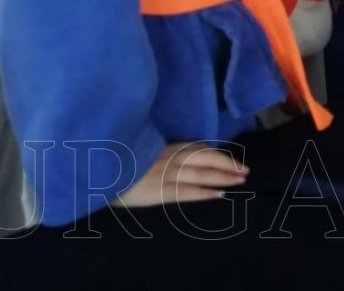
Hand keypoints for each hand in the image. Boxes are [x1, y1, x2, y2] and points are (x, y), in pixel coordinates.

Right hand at [115, 143, 247, 208]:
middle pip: (204, 158)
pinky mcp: (159, 191)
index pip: (195, 148)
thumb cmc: (116, 162)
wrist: (98, 169)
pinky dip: (204, 193)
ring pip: (201, 174)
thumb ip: (154, 152)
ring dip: (222, 177)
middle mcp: (168, 158)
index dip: (215, 154)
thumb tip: (167, 156)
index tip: (230, 158)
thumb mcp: (138, 150)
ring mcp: (165, 173)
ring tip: (239, 182)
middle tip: (245, 170)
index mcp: (163, 147)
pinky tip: (219, 196)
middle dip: (226, 164)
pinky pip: (186, 192)